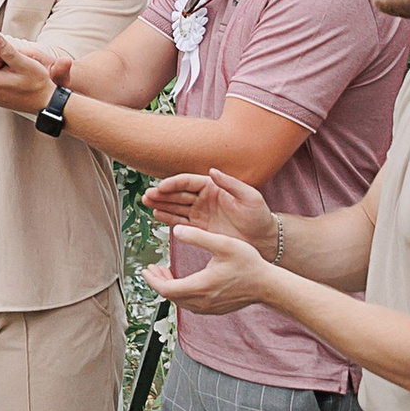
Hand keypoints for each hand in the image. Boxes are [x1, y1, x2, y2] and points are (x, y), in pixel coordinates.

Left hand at [145, 222, 277, 318]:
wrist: (268, 285)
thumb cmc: (249, 264)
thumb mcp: (223, 243)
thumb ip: (198, 236)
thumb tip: (176, 230)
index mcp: (200, 287)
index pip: (166, 289)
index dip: (152, 280)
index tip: (146, 269)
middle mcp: (202, 302)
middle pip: (170, 296)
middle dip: (158, 281)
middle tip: (153, 268)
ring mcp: (209, 308)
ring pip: (180, 301)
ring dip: (170, 287)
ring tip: (165, 272)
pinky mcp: (215, 309)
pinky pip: (191, 304)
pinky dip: (182, 292)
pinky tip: (184, 280)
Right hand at [146, 166, 274, 249]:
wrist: (263, 239)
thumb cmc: (259, 216)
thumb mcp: (249, 196)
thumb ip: (231, 183)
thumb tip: (212, 171)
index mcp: (213, 187)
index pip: (188, 182)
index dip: (174, 183)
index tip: (162, 187)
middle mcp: (204, 199)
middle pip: (178, 194)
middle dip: (162, 194)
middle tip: (148, 195)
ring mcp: (200, 214)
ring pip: (175, 207)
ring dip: (161, 205)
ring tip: (146, 203)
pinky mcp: (200, 228)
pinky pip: (180, 222)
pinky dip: (168, 219)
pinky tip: (156, 215)